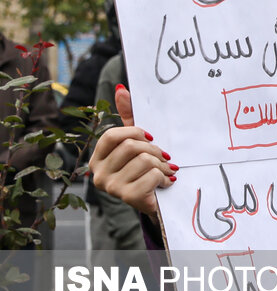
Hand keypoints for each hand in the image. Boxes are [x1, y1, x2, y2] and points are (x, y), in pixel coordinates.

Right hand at [89, 86, 176, 216]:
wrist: (157, 202)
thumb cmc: (145, 170)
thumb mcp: (137, 142)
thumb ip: (128, 117)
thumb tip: (121, 88)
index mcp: (97, 158)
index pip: (112, 136)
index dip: (135, 133)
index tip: (150, 138)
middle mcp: (98, 173)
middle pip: (131, 146)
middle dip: (154, 150)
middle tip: (164, 159)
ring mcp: (111, 187)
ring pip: (144, 160)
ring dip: (162, 165)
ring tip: (165, 172)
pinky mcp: (128, 197)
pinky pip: (152, 175)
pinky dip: (164, 177)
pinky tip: (164, 183)